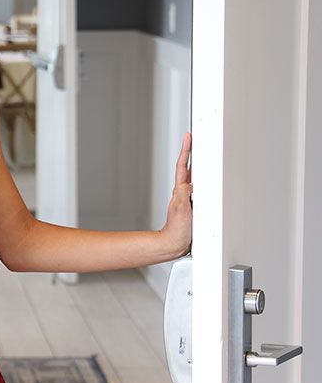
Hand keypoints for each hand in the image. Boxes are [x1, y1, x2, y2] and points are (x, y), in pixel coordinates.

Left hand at [158, 131, 192, 259]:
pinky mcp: (194, 207)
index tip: (189, 137)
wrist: (173, 245)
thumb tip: (189, 182)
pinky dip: (204, 181)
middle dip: (192, 153)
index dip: (186, 151)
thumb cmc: (176, 231)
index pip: (183, 166)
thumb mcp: (181, 211)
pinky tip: (208, 180)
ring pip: (195, 178)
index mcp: (180, 191)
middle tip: (195, 139)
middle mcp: (184, 193)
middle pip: (189, 168)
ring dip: (198, 165)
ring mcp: (188, 199)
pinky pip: (200, 189)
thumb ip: (184, 195)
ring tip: (202, 152)